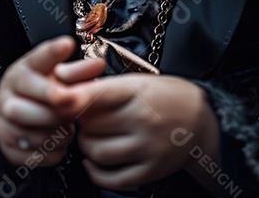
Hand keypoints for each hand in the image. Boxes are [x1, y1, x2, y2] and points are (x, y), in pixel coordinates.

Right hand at [0, 36, 104, 166]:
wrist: (14, 120)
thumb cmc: (40, 94)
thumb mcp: (56, 79)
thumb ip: (78, 72)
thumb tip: (99, 63)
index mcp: (23, 72)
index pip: (37, 60)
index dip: (53, 53)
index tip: (68, 44)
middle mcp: (8, 94)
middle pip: (35, 103)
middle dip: (57, 110)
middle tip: (71, 107)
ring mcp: (4, 121)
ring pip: (36, 133)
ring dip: (57, 133)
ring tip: (64, 126)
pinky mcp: (8, 146)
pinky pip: (37, 154)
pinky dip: (53, 151)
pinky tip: (54, 140)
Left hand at [67, 74, 218, 189]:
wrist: (202, 121)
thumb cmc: (164, 97)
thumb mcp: (136, 80)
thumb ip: (100, 85)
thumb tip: (60, 81)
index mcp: (138, 92)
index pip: (97, 95)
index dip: (72, 98)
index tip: (56, 99)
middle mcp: (143, 121)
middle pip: (91, 126)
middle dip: (80, 123)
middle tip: (85, 118)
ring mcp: (148, 148)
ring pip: (97, 152)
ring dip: (87, 145)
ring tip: (93, 136)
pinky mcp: (150, 170)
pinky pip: (113, 178)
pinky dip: (96, 171)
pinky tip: (95, 161)